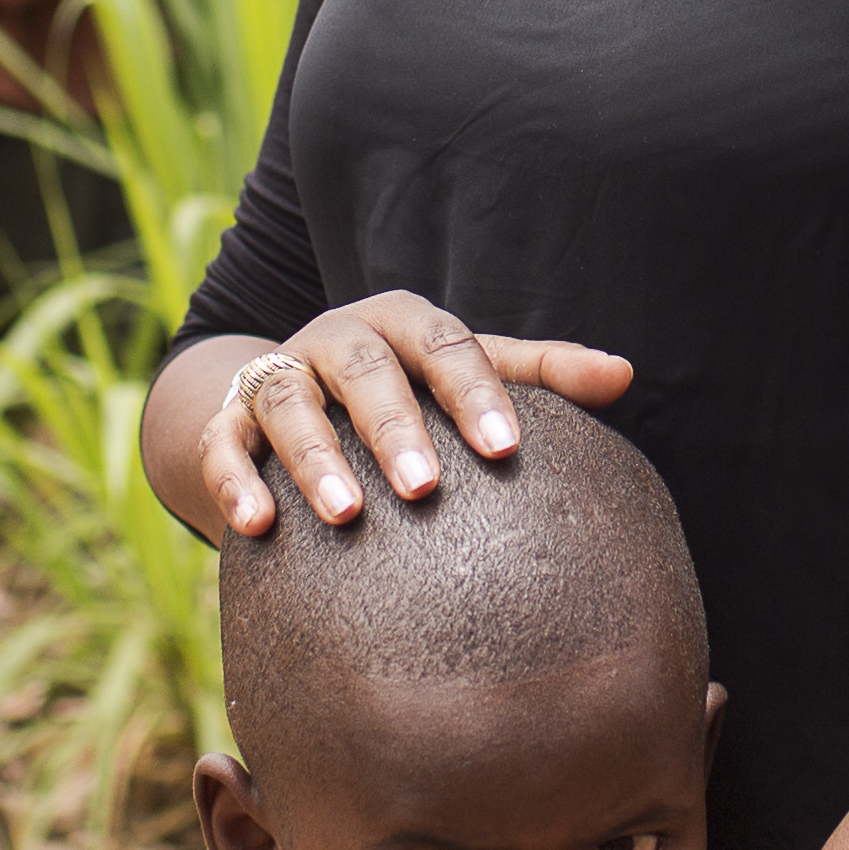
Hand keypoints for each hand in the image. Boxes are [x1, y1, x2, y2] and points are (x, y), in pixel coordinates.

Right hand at [188, 291, 632, 541]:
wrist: (292, 393)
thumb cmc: (408, 389)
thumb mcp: (470, 371)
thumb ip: (540, 374)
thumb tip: (625, 374)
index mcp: (403, 323)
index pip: (445, 345)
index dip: (474, 394)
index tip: (507, 449)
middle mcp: (337, 339)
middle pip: (364, 371)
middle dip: (394, 428)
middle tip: (425, 490)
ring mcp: (277, 374)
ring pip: (288, 400)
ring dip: (313, 456)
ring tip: (345, 516)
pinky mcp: (226, 419)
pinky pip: (223, 443)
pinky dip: (234, 480)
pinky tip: (255, 526)